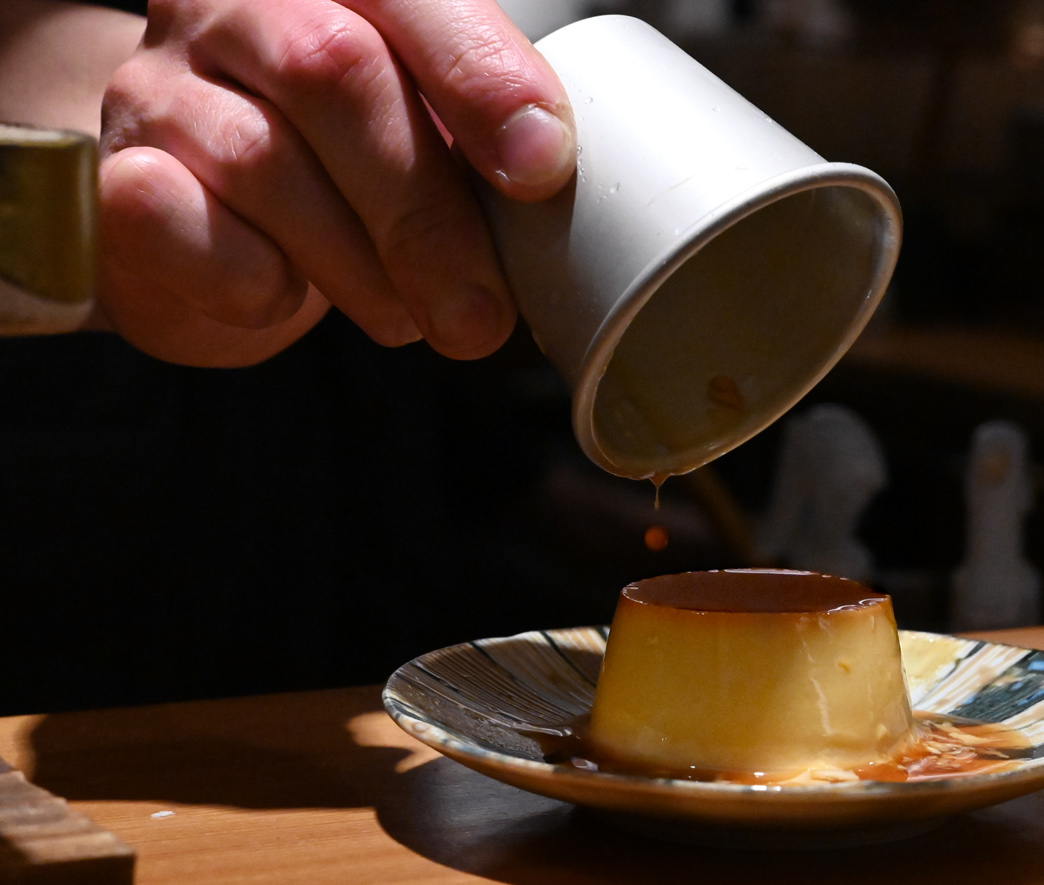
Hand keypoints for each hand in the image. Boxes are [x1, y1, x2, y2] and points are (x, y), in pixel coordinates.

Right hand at [98, 0, 574, 365]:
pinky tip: (289, 295)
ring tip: (410, 318)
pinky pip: (178, 222)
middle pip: (334, 72)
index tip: (541, 168)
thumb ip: (484, 135)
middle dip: (425, 211)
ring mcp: (163, 82)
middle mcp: (236, 2)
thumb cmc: (345, 160)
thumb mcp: (429, 125)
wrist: (208, 208)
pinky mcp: (116, 174)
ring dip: (357, 264)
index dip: (481, 76)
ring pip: (262, 157)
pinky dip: (253, 278)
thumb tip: (551, 191)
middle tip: (480, 312)